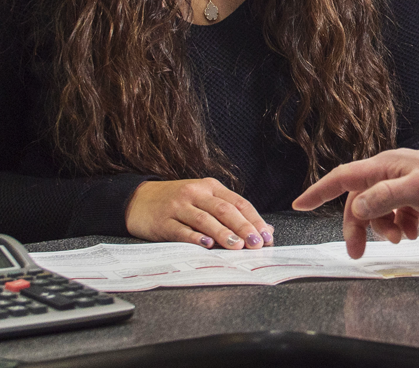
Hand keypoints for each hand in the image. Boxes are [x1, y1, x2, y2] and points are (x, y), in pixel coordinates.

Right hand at [126, 178, 274, 249]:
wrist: (137, 200)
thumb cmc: (177, 202)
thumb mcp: (204, 200)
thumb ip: (230, 212)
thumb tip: (261, 229)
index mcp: (211, 187)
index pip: (238, 203)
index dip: (254, 219)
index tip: (266, 236)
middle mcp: (196, 193)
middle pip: (225, 210)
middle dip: (243, 227)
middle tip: (256, 243)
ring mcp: (178, 206)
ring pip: (205, 219)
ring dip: (223, 233)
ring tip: (237, 246)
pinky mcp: (162, 221)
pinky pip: (181, 230)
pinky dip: (195, 237)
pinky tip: (206, 245)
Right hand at [293, 147, 418, 256]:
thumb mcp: (416, 191)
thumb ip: (383, 197)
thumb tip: (356, 206)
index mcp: (386, 165)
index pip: (343, 177)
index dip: (319, 192)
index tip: (298, 204)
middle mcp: (393, 171)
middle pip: (360, 200)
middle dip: (358, 226)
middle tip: (357, 253)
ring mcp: (406, 182)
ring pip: (379, 208)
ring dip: (383, 227)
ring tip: (401, 239)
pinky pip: (398, 211)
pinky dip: (400, 224)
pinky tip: (413, 232)